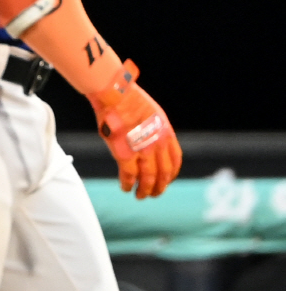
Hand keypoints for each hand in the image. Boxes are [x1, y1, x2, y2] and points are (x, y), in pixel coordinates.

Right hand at [87, 61, 181, 198]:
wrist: (115, 94)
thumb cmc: (128, 98)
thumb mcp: (152, 112)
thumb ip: (154, 129)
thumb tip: (148, 140)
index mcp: (166, 133)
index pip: (175, 161)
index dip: (171, 174)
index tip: (167, 180)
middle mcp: (158, 145)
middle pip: (163, 174)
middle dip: (160, 187)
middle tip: (154, 194)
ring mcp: (142, 151)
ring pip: (148, 180)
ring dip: (145, 191)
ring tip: (140, 196)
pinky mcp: (125, 155)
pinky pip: (129, 177)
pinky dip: (128, 185)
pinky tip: (126, 188)